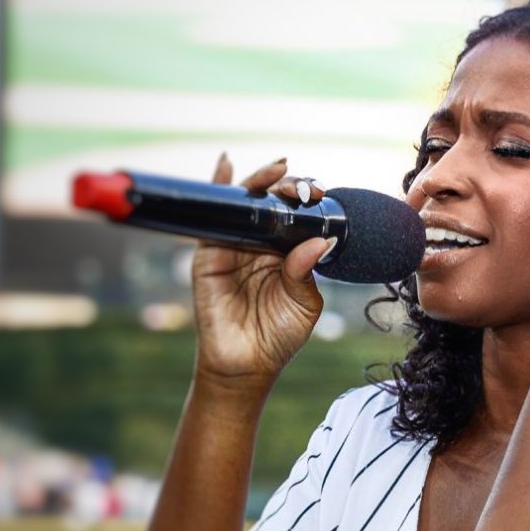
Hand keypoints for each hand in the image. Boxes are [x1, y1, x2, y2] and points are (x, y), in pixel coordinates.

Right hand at [191, 154, 330, 391]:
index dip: (306, 201)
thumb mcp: (304, 303)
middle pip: (271, 203)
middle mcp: (260, 245)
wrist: (247, 366)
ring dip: (259, 182)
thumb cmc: (278, 336)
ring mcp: (234, 247)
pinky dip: (219, 188)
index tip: (320, 193)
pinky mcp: (209, 255)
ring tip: (277, 170)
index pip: (295, 217)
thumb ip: (306, 271)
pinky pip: (213, 217)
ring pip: (245, 204)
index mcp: (285, 254)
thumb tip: (319, 239)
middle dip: (287, 187)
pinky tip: (225, 165)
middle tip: (302, 186)